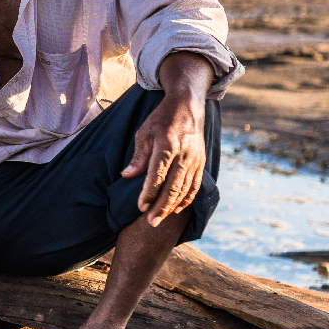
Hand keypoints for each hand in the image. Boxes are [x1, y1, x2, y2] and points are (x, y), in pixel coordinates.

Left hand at [121, 52, 212, 225]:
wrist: (187, 106)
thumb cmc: (161, 119)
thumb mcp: (144, 132)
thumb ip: (138, 156)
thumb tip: (127, 176)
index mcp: (167, 146)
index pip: (157, 175)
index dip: (149, 193)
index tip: (140, 207)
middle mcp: (184, 155)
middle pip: (172, 187)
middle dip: (161, 207)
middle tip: (150, 222)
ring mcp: (195, 160)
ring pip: (184, 189)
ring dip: (172, 207)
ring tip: (160, 220)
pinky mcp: (201, 162)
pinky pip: (195, 185)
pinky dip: (187, 199)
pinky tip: (177, 209)